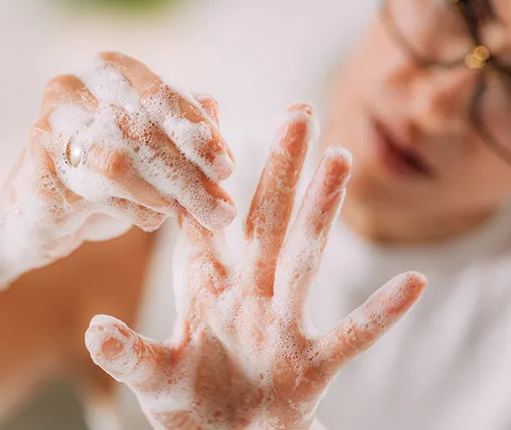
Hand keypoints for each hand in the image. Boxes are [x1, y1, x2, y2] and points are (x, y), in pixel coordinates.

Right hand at [0, 52, 236, 279]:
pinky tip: (152, 220)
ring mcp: (50, 124)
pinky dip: (132, 209)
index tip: (226, 169)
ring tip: (189, 216)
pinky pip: (94, 192)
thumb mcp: (157, 151)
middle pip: (145, 130)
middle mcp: (75, 86)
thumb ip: (188, 134)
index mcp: (111, 69)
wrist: (42, 213)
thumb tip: (217, 127)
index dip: (198, 133)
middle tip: (221, 209)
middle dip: (190, 174)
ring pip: (119, 163)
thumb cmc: (110, 176)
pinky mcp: (37, 167)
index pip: (162, 95)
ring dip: (164, 195)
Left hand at [85, 104, 425, 428]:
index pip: (202, 220)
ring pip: (305, 259)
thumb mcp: (154, 379)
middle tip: (298, 111)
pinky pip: (351, 336)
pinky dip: (382, 312)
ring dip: (322, 212)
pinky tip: (415, 283)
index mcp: (208, 291)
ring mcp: (283, 327)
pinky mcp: (311, 366)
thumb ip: (128, 354)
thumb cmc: (192, 409)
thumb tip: (94, 330)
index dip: (199, 171)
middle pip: (266, 221)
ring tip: (340, 161)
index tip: (206, 112)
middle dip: (280, 168)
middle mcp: (250, 297)